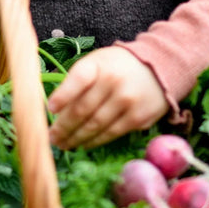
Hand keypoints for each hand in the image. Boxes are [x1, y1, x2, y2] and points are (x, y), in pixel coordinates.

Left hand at [48, 46, 167, 149]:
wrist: (157, 69)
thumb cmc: (116, 67)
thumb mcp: (97, 63)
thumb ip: (78, 81)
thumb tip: (56, 109)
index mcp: (98, 64)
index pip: (77, 79)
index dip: (62, 95)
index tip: (50, 109)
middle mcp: (113, 81)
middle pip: (83, 109)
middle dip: (64, 126)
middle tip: (52, 138)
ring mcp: (127, 101)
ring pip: (95, 125)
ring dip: (76, 138)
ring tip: (64, 144)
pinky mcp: (138, 118)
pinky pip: (111, 133)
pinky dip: (95, 141)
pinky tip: (84, 144)